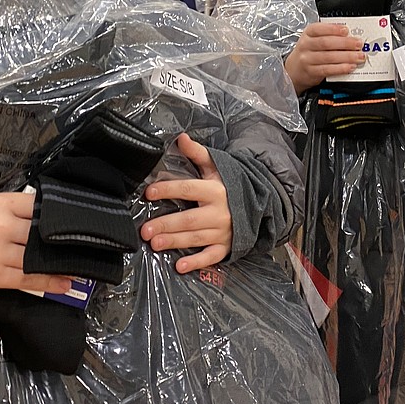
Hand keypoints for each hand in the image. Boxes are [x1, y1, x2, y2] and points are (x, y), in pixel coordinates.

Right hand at [0, 192, 72, 293]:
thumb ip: (22, 208)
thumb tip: (55, 215)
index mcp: (2, 205)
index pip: (39, 206)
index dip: (58, 214)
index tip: (78, 221)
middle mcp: (1, 227)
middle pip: (41, 234)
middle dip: (61, 241)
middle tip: (84, 245)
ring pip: (37, 258)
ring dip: (60, 264)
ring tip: (78, 266)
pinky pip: (28, 279)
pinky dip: (49, 283)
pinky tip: (64, 283)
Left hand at [140, 133, 231, 273]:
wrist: (259, 204)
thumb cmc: (230, 185)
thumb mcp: (216, 167)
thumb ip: (197, 153)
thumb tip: (181, 137)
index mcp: (215, 190)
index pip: (188, 188)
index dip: (169, 190)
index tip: (149, 192)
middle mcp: (219, 212)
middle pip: (189, 219)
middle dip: (166, 224)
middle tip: (146, 230)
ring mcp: (223, 232)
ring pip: (196, 238)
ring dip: (175, 241)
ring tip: (155, 244)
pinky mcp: (226, 247)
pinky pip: (211, 257)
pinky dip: (197, 262)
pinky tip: (180, 266)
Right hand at [284, 23, 364, 94]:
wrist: (295, 69)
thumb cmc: (309, 52)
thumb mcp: (314, 39)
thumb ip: (329, 35)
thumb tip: (350, 35)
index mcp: (308, 33)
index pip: (318, 29)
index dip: (333, 29)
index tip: (346, 30)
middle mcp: (305, 45)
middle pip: (326, 43)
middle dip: (345, 43)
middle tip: (358, 44)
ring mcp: (307, 59)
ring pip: (328, 57)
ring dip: (346, 57)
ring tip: (359, 57)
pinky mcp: (311, 72)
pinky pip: (327, 70)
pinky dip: (341, 68)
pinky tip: (350, 66)